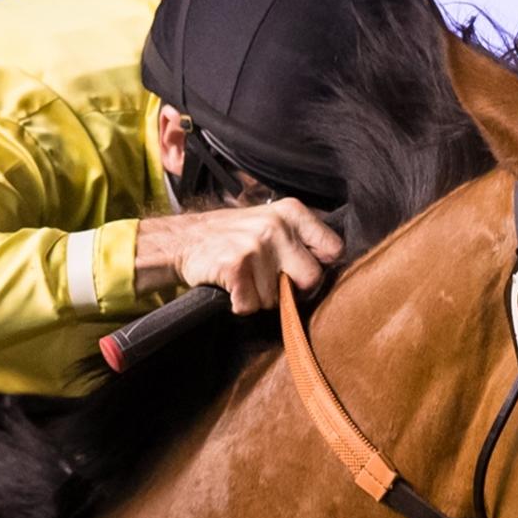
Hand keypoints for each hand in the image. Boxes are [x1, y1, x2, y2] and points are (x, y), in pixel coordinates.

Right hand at [134, 200, 342, 314]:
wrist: (183, 240)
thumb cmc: (232, 236)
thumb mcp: (271, 221)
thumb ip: (301, 238)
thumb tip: (334, 264)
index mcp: (291, 212)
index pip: (333, 249)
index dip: (320, 267)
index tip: (303, 271)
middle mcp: (276, 226)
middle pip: (312, 279)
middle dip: (293, 290)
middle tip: (271, 283)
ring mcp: (255, 246)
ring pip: (278, 297)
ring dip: (260, 298)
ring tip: (244, 279)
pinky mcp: (235, 267)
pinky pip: (251, 305)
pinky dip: (241, 305)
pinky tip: (232, 287)